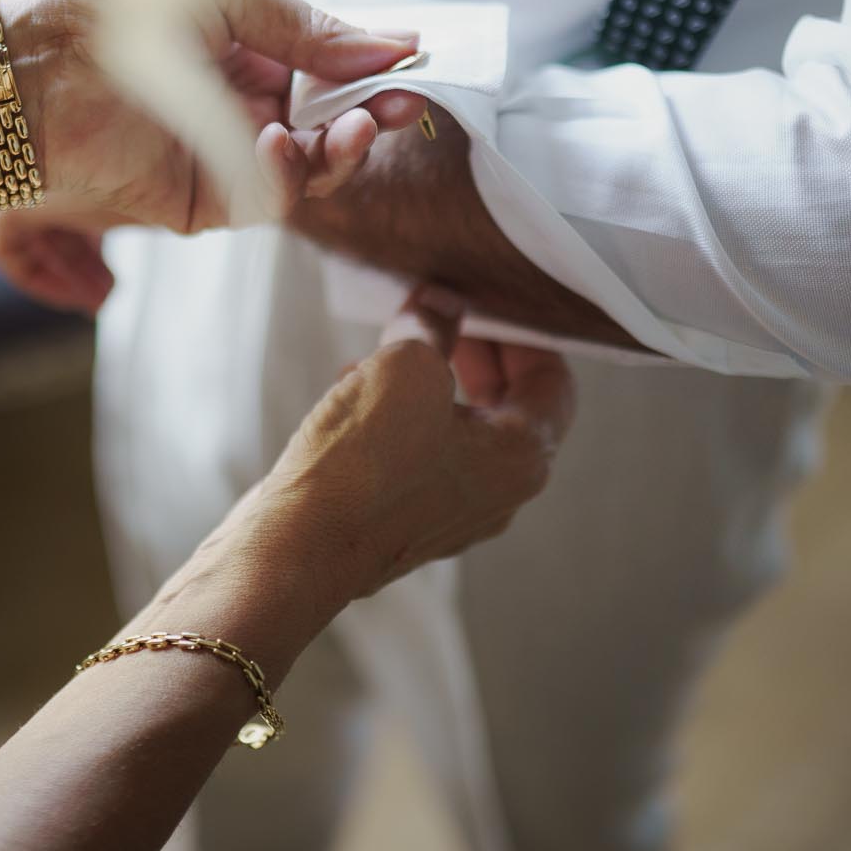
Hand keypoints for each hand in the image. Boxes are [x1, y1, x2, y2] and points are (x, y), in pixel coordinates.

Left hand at [0, 0, 426, 312]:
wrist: (22, 74)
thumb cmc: (105, 10)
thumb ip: (303, 23)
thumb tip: (390, 42)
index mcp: (243, 45)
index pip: (328, 64)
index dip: (371, 67)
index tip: (414, 65)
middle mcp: (237, 101)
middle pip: (330, 121)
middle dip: (369, 114)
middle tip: (398, 108)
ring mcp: (222, 154)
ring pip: (310, 166)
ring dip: (339, 149)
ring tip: (348, 129)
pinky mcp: (201, 200)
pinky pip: (266, 197)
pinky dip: (287, 176)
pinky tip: (279, 144)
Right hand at [123, 287, 574, 678]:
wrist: (298, 547)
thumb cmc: (364, 461)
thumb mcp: (405, 365)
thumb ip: (433, 326)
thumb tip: (440, 304)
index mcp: (522, 458)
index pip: (553, 382)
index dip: (519, 334)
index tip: (481, 304)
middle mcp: (499, 495)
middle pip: (507, 407)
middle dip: (471, 355)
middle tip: (436, 318)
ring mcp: (452, 516)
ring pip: (458, 431)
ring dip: (427, 384)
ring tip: (381, 353)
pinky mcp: (405, 525)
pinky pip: (419, 459)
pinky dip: (398, 420)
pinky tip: (354, 394)